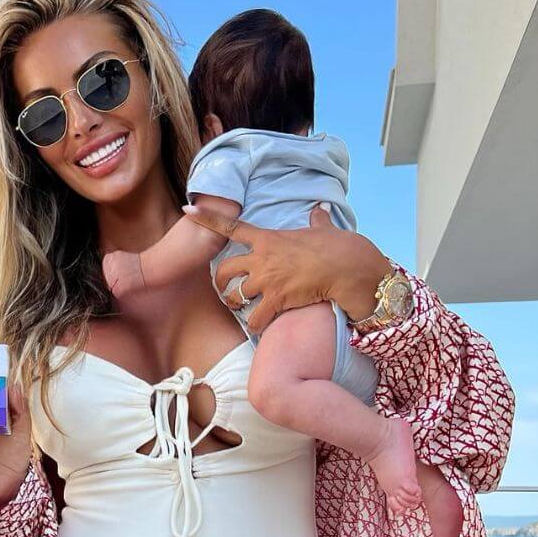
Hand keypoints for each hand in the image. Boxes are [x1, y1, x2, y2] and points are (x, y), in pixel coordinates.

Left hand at [183, 203, 388, 331]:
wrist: (349, 267)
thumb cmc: (339, 247)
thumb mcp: (322, 230)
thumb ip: (315, 220)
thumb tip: (319, 209)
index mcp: (268, 238)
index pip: (232, 226)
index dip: (208, 219)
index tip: (188, 211)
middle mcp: (262, 259)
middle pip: (224, 270)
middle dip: (220, 282)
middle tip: (225, 289)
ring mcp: (267, 280)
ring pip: (236, 296)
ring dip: (237, 305)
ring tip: (244, 309)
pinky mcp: (276, 300)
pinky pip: (254, 319)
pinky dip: (256, 325)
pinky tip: (261, 326)